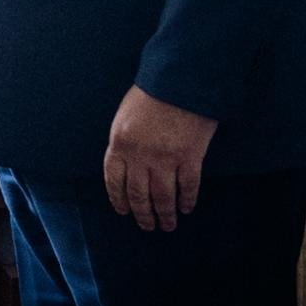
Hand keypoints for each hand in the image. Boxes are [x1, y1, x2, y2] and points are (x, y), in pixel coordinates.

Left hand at [103, 87, 217, 232]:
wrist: (181, 79)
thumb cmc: (152, 92)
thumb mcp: (125, 115)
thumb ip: (124, 141)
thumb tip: (127, 163)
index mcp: (120, 144)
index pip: (114, 181)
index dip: (119, 199)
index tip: (124, 211)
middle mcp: (140, 157)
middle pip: (138, 194)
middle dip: (142, 214)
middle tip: (147, 226)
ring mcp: (166, 159)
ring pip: (163, 197)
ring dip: (165, 215)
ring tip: (168, 225)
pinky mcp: (190, 158)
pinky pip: (188, 187)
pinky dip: (187, 201)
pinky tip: (187, 208)